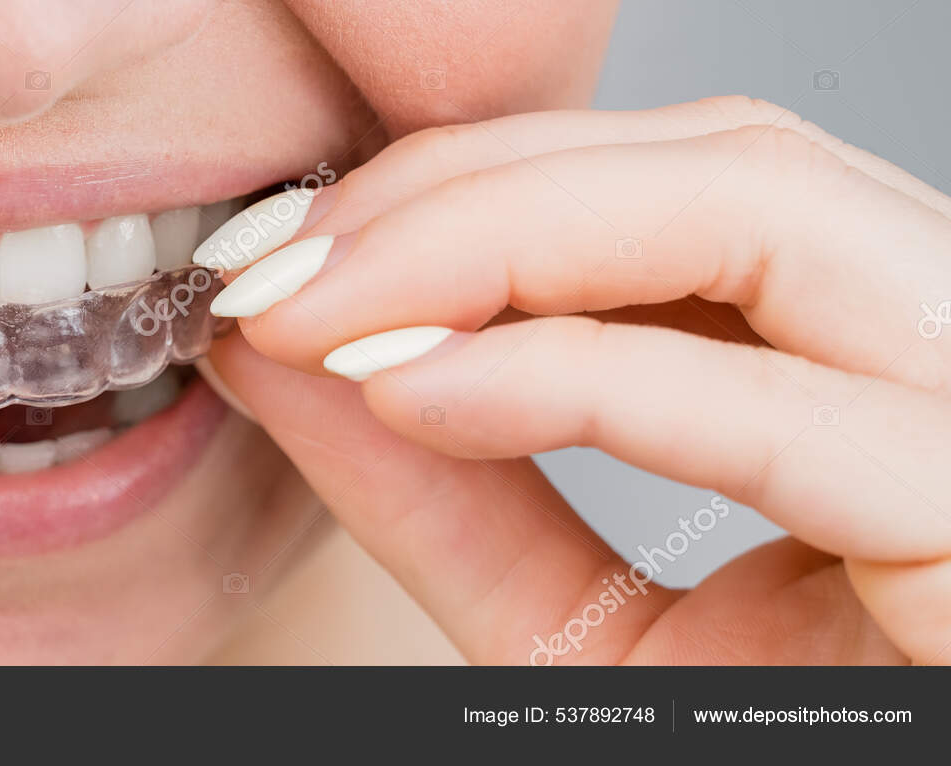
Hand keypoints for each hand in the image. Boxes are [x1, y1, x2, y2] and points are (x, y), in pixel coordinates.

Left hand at [208, 96, 950, 663]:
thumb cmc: (768, 761)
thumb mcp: (577, 635)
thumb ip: (446, 486)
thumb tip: (284, 346)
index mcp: (881, 376)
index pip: (682, 189)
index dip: (466, 188)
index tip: (282, 254)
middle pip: (722, 164)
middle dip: (463, 194)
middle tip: (275, 266)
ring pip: (768, 216)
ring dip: (494, 239)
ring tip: (319, 311)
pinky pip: (798, 415)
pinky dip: (579, 376)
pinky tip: (413, 391)